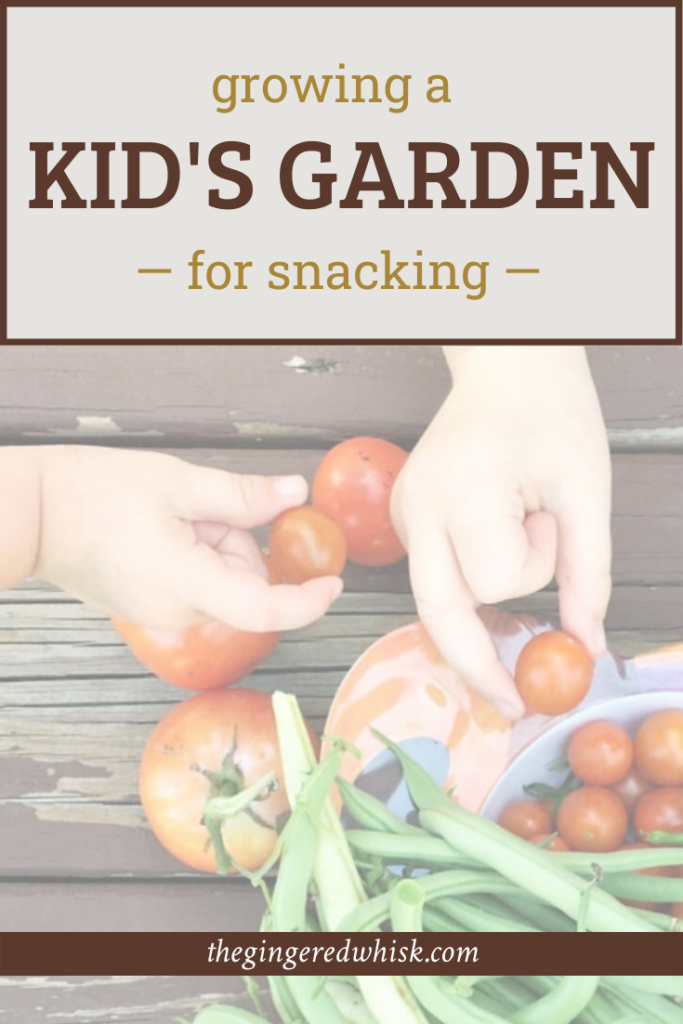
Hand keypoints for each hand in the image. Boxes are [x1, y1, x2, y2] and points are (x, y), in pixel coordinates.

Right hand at [34, 446, 342, 630]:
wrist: (35, 514)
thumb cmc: (96, 493)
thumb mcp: (179, 483)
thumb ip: (244, 495)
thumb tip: (295, 493)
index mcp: (188, 583)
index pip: (265, 609)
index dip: (307, 601)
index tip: (334, 583)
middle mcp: (178, 612)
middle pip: (242, 580)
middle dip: (235, 540)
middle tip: (196, 509)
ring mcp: (161, 615)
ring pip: (220, 579)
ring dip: (211, 544)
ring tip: (167, 518)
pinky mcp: (150, 609)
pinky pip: (195, 584)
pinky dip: (193, 556)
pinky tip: (158, 532)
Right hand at [391, 346, 611, 718]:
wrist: (505, 367)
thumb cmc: (551, 412)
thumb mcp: (588, 489)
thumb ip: (589, 574)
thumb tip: (588, 646)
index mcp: (462, 492)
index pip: (495, 579)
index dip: (535, 566)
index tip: (550, 522)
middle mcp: (417, 509)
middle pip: (439, 616)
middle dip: (478, 666)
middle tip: (514, 705)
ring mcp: (403, 514)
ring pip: (438, 602)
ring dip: (482, 608)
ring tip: (518, 547)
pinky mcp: (403, 517)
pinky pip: (434, 577)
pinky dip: (467, 585)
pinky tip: (489, 542)